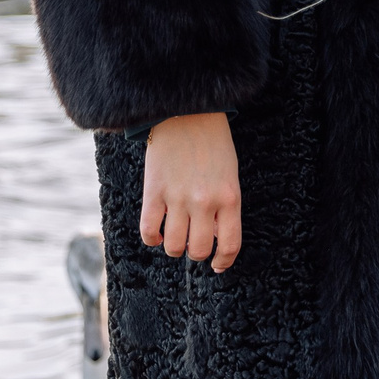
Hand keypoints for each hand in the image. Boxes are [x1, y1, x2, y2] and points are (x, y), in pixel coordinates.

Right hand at [142, 112, 241, 271]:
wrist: (187, 114)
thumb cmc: (213, 144)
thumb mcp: (230, 175)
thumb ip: (225, 206)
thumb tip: (213, 237)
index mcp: (230, 197)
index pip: (229, 244)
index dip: (223, 261)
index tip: (217, 265)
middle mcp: (204, 202)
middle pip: (198, 250)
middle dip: (196, 253)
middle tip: (194, 244)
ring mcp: (177, 198)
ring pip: (173, 246)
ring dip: (174, 247)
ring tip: (175, 237)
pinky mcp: (153, 192)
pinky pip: (149, 231)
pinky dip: (153, 239)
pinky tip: (157, 233)